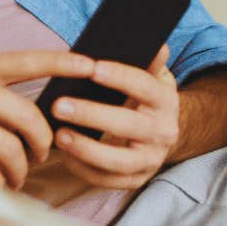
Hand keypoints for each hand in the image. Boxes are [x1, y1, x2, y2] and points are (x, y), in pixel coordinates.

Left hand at [47, 45, 180, 190]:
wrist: (162, 134)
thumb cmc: (147, 98)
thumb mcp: (154, 76)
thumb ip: (151, 61)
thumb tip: (157, 46)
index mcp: (167, 102)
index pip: (145, 87)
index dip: (119, 77)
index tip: (92, 68)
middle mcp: (164, 133)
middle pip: (127, 125)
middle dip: (92, 115)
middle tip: (60, 105)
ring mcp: (151, 160)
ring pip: (119, 160)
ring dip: (86, 149)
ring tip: (59, 135)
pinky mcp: (136, 179)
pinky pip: (108, 180)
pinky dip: (84, 169)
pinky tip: (64, 155)